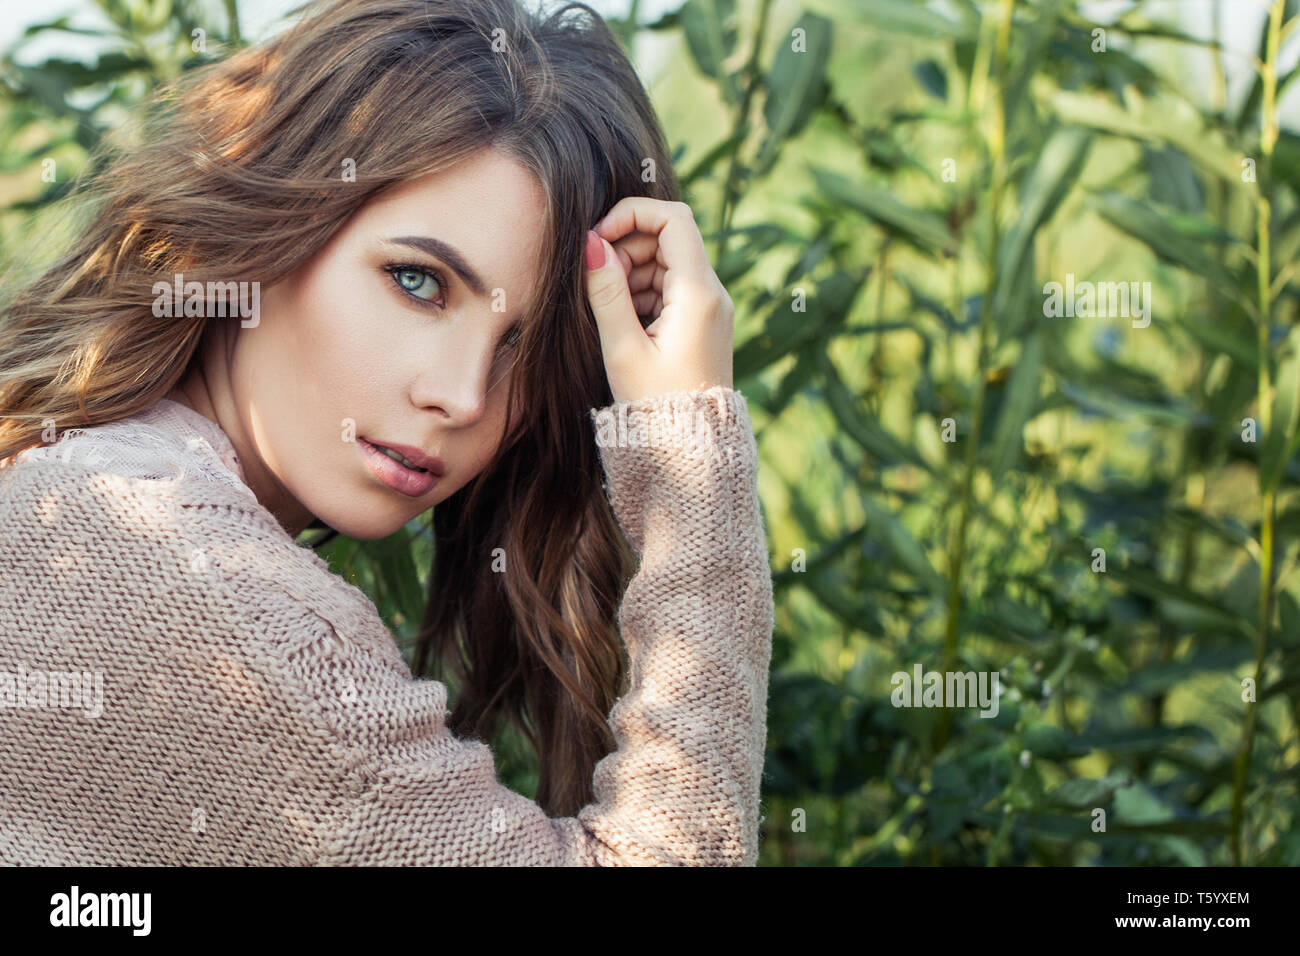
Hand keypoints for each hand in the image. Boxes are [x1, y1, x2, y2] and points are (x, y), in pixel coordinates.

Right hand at [584, 198, 733, 404]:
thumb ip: (606, 292)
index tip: (597, 238)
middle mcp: (713, 294)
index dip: (632, 215)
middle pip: (669, 238)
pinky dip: (645, 293)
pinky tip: (627, 326)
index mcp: (699, 294)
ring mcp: (711, 307)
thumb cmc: (655, 406)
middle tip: (598, 284)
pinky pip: (672, 288)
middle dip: (627, 248)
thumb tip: (591, 242)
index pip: (673, 219)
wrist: (692, 450)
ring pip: (668, 263)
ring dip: (632, 273)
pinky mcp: (705, 322)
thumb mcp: (622, 348)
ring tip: (613, 316)